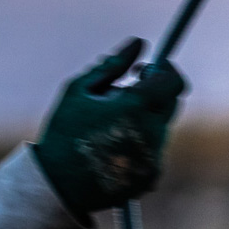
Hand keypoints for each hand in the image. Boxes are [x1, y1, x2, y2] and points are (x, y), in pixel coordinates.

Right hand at [34, 38, 184, 218]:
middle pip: (170, 103)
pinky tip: (111, 151)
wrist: (57, 185)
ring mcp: (154, 157)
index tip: (144, 70)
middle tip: (124, 95)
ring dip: (142, 122)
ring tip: (108, 129)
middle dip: (152, 95)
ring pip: (159, 128)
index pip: (171, 79)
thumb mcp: (78, 91)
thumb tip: (138, 43)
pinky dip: (139, 146)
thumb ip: (111, 65)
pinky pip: (153, 152)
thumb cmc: (63, 133)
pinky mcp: (151, 176)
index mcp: (134, 106)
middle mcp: (151, 132)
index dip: (162, 70)